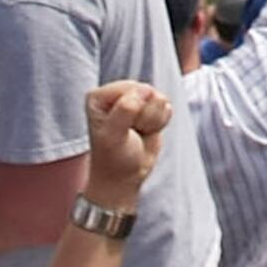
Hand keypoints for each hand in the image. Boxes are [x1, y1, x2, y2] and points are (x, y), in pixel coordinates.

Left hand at [81, 79, 169, 207]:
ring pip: (160, 99)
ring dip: (153, 121)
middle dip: (145, 117)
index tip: (124, 130)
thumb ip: (125, 111)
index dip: (135, 112)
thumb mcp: (113, 137)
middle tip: (133, 133)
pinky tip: (147, 131)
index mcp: (99, 96)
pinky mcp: (149, 106)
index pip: (131, 90)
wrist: (124, 176)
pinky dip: (160, 123)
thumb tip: (144, 90)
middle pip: (148, 92)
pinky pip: (166, 106)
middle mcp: (115, 93)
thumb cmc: (114, 157)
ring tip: (138, 132)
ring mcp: (134, 98)